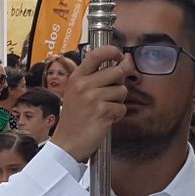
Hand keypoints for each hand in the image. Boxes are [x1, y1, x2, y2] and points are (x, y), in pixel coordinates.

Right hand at [52, 46, 127, 162]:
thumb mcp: (82, 92)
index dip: (113, 52)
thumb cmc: (76, 118)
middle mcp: (83, 85)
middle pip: (117, 72)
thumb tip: (127, 59)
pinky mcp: (101, 112)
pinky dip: (117, 115)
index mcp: (77, 77)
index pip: (97, 54)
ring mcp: (92, 98)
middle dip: (119, 84)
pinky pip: (122, 108)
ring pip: (122, 91)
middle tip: (108, 96)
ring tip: (104, 109)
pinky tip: (105, 119)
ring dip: (118, 102)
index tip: (119, 57)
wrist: (67, 143)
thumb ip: (103, 75)